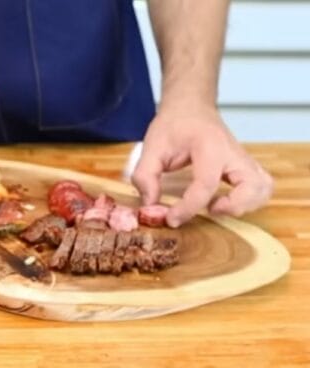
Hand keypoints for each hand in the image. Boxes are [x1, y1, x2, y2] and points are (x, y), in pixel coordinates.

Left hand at [131, 102, 273, 227]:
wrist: (190, 107)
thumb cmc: (173, 125)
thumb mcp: (151, 147)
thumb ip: (145, 176)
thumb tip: (150, 206)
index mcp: (210, 146)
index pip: (206, 183)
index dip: (189, 207)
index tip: (172, 218)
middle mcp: (233, 153)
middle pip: (253, 186)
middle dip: (233, 206)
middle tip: (208, 209)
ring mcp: (243, 159)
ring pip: (263, 188)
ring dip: (245, 205)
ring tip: (217, 206)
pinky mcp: (245, 166)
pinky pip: (261, 187)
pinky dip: (250, 200)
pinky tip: (225, 201)